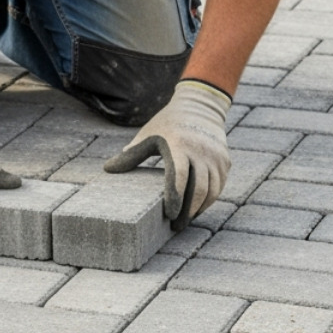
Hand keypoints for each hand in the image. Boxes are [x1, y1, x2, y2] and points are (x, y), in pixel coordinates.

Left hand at [103, 79, 231, 230]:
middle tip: (176, 227)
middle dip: (187, 211)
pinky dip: (208, 200)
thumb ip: (132, 154)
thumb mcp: (149, 134)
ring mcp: (215, 156)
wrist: (201, 105)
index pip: (178, 176)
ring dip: (199, 208)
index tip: (168, 215)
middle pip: (198, 189)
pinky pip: (218, 186)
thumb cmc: (168, 123)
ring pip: (211, 191)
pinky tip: (197, 208)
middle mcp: (200, 151)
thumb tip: (108, 169)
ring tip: (186, 220)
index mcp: (179, 145)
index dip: (174, 198)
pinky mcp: (224, 161)